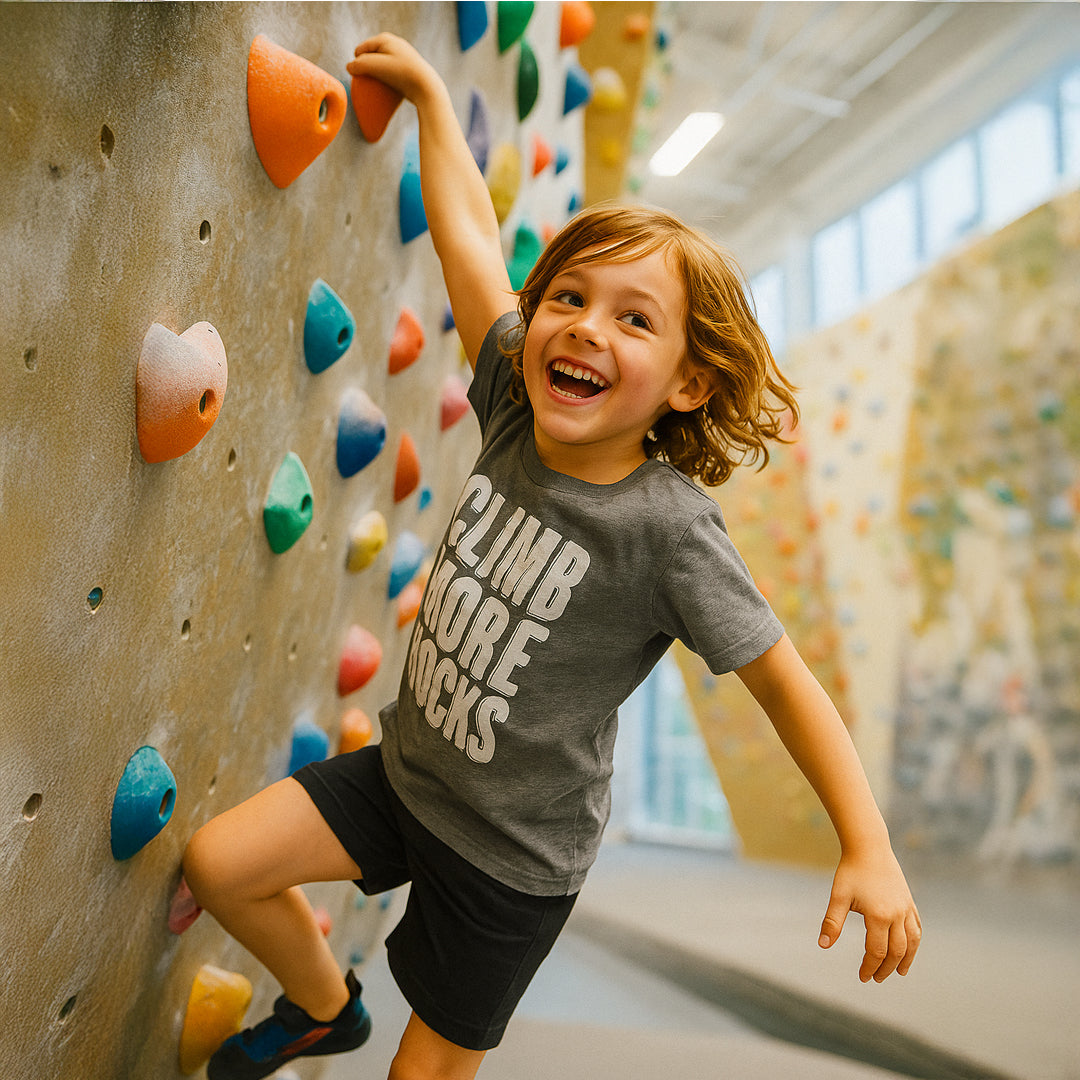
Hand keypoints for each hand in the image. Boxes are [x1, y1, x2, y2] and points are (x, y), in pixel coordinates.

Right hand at [346, 33, 440, 105]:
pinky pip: (391, 74)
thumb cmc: (401, 75)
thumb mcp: (376, 67)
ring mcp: (402, 55)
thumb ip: (359, 65)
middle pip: (370, 57)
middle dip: (367, 69)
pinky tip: (388, 91)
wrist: (427, 87)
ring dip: (376, 76)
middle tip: (370, 84)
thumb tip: (348, 67)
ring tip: (377, 88)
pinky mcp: (408, 69)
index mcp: (384, 38)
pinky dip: (387, 81)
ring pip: (381, 66)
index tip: (363, 78)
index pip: (360, 50)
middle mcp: (394, 43)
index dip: (357, 64)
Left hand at [819, 847, 921, 982]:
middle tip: (876, 979)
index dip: (870, 967)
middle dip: (886, 968)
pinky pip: (916, 927)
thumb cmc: (851, 871)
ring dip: (906, 959)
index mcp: (879, 916)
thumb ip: (832, 922)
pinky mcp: (909, 901)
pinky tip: (909, 948)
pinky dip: (914, 942)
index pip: (876, 952)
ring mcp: (906, 908)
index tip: (863, 977)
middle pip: (896, 951)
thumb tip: (823, 945)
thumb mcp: (839, 896)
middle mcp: (897, 915)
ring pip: (911, 942)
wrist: (869, 847)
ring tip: (899, 972)